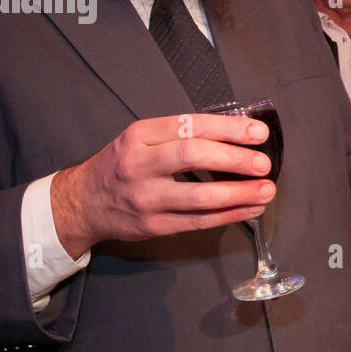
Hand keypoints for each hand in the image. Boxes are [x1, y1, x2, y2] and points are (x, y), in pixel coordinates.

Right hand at [50, 113, 276, 257]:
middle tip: (263, 163)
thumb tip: (237, 133)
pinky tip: (251, 208)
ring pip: (199, 197)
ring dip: (239, 194)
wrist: (83, 202)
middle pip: (193, 156)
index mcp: (140, 136)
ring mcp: (146, 198)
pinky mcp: (154, 225)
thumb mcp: (141, 139)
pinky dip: (230, 215)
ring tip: (266, 190)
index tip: (257, 133)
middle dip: (234, 159)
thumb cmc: (122, 165)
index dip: (228, 129)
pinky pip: (199, 221)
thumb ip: (180, 135)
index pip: (189, 126)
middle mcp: (140, 165)